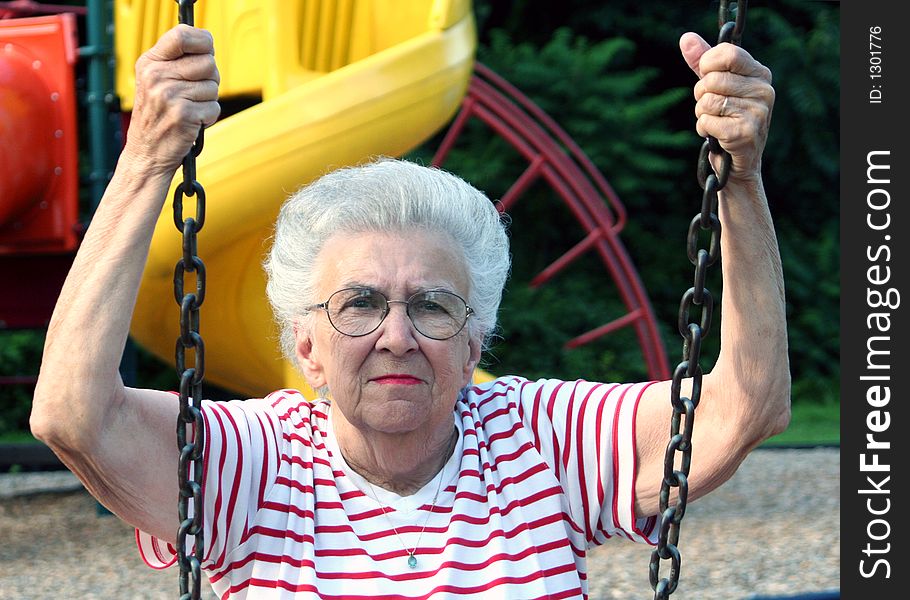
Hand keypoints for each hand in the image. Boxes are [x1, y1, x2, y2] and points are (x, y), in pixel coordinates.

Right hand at [124, 25, 220, 175]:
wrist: (146, 153)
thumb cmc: (157, 116)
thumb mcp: (155, 81)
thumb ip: (176, 62)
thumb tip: (208, 46)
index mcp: (150, 63)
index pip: (182, 35)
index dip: (203, 41)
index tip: (207, 50)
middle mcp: (157, 76)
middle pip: (208, 63)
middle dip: (210, 78)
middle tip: (194, 93)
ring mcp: (169, 96)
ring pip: (213, 87)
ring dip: (208, 100)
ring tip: (189, 109)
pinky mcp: (184, 115)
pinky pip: (214, 107)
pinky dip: (209, 117)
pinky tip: (192, 122)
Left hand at [679, 32, 773, 183]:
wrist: (739, 164)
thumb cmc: (727, 120)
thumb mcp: (717, 87)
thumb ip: (702, 62)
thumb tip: (686, 38)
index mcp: (760, 74)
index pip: (727, 54)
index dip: (707, 65)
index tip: (707, 76)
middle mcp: (763, 91)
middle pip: (711, 80)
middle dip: (701, 95)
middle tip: (713, 108)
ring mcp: (757, 112)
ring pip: (706, 101)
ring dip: (702, 114)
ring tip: (716, 122)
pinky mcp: (744, 133)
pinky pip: (706, 121)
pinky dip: (704, 129)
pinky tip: (717, 136)